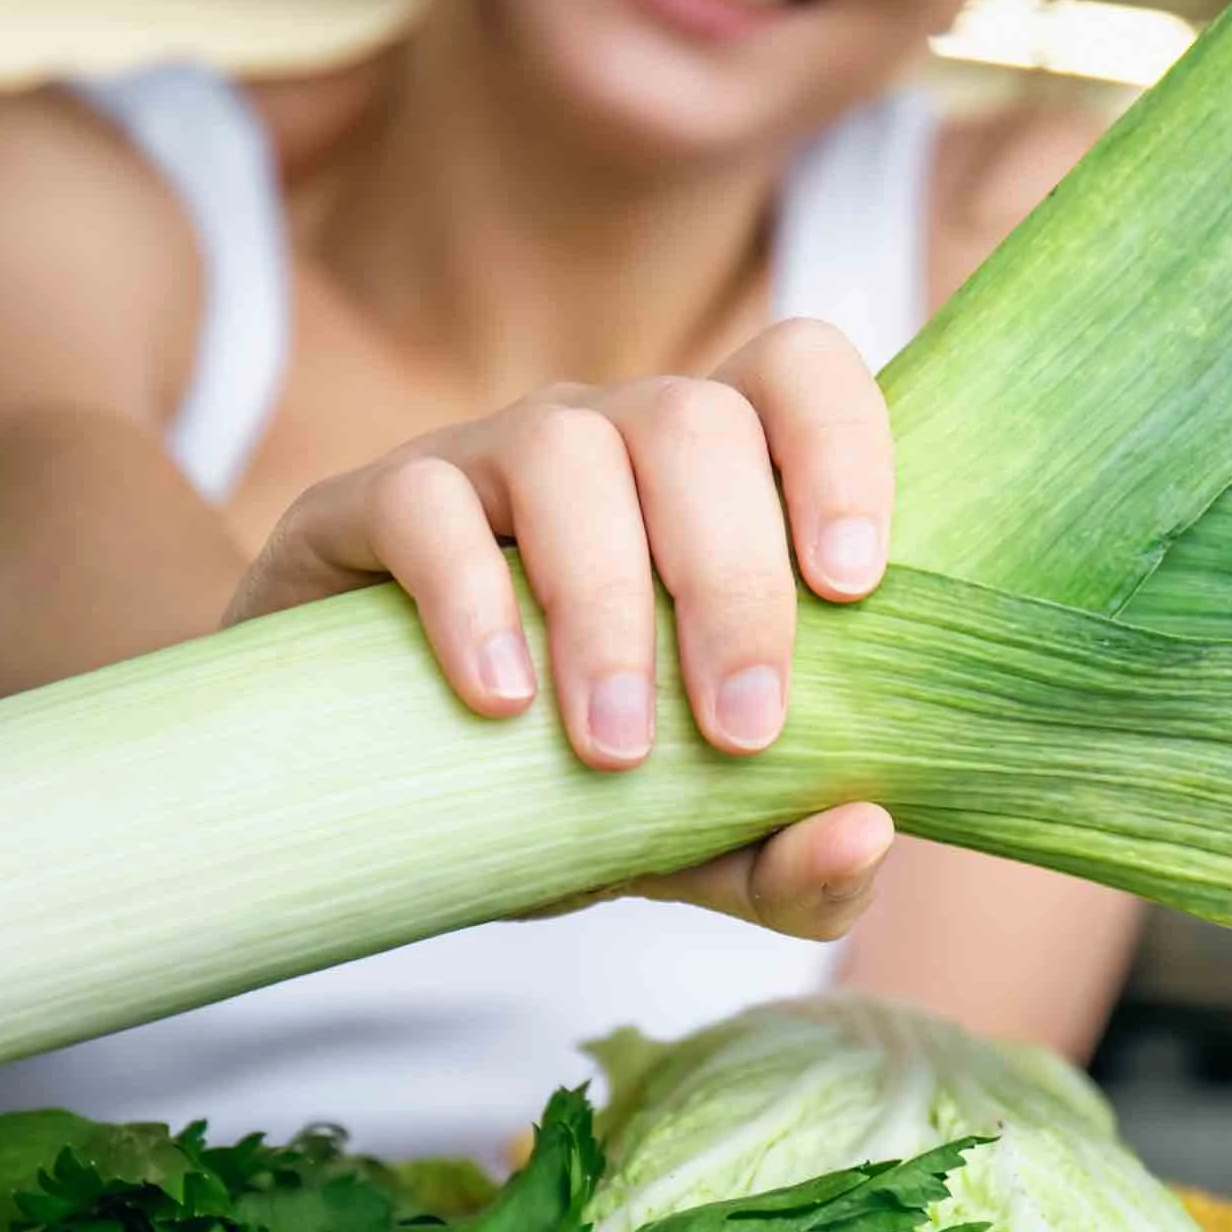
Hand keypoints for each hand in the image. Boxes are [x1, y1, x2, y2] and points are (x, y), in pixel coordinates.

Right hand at [224, 319, 896, 939]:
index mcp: (716, 481)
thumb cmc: (571, 785)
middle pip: (693, 421)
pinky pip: (425, 505)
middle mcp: (610, 440)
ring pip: (565, 450)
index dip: (842, 449)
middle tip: (742, 730)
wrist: (373, 798)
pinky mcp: (367, 508)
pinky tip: (501, 700)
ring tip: (615, 746)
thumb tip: (864, 834)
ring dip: (606, 602)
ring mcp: (487, 461)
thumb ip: (791, 855)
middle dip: (734, 579)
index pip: (796, 375)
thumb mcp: (697, 842)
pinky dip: (470, 599)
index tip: (853, 584)